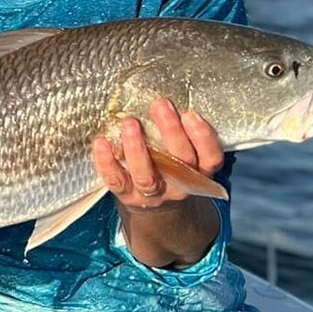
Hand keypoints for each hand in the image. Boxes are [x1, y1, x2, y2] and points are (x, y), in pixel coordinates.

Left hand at [91, 96, 223, 211]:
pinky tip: (102, 141)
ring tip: (130, 122)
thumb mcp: (185, 155)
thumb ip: (182, 133)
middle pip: (180, 161)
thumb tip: (167, 100)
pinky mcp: (127, 195)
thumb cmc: (171, 169)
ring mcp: (152, 194)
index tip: (190, 114)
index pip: (210, 159)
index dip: (203, 138)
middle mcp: (178, 185)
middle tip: (160, 105)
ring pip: (146, 175)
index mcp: (198, 172)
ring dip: (137, 147)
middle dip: (171, 131)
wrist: (156, 210)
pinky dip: (107, 162)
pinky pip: (116, 180)